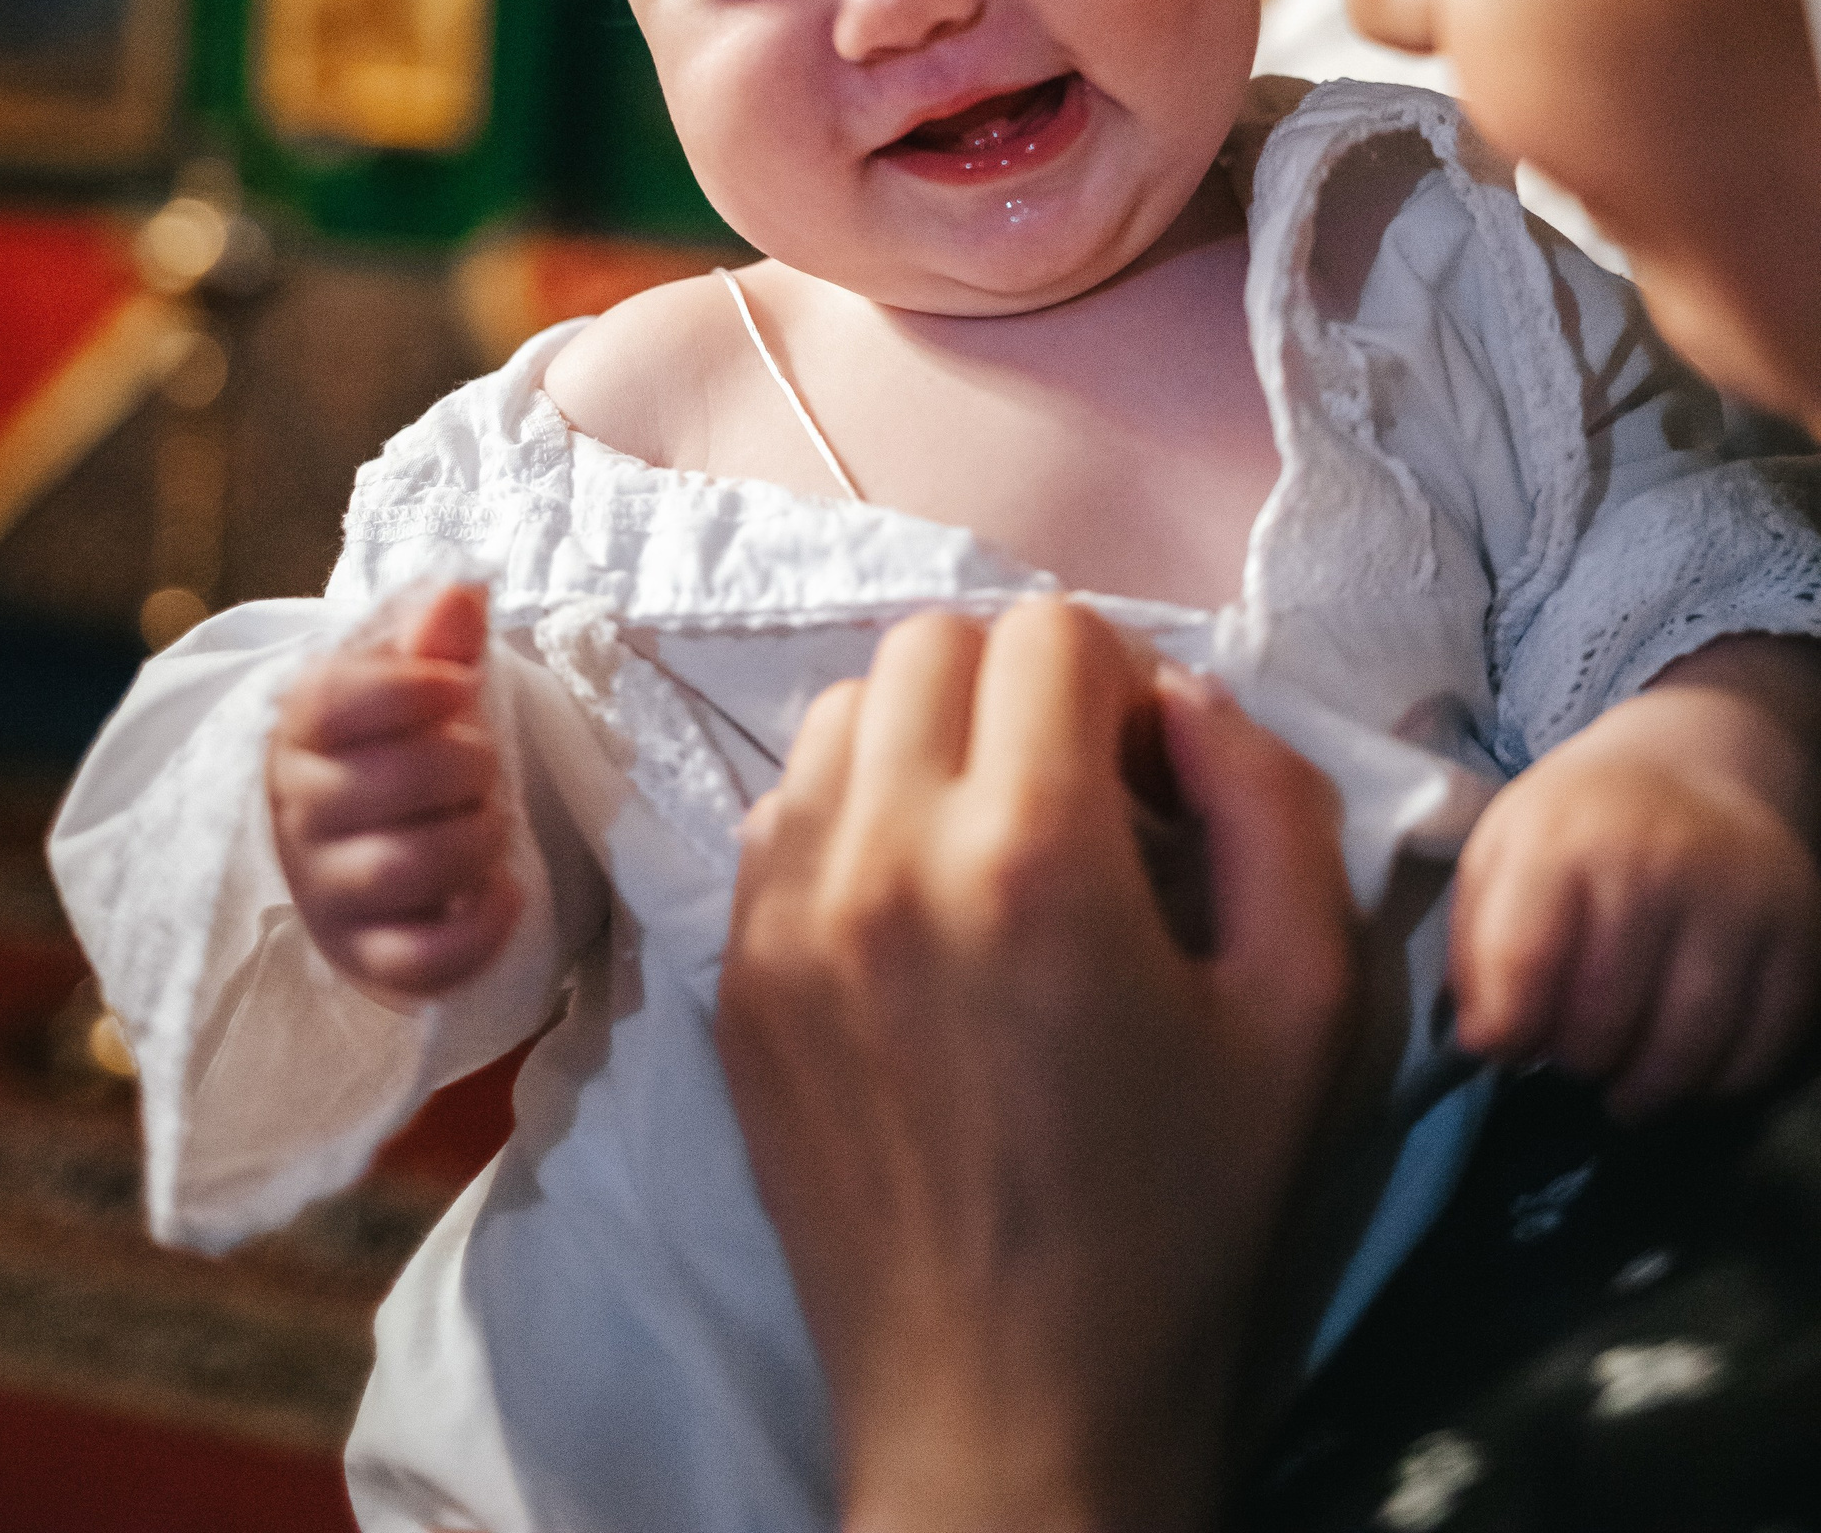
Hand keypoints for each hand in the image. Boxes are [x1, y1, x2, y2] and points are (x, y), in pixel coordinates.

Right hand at [267, 582, 521, 1008]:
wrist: (365, 846)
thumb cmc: (395, 748)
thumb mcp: (414, 684)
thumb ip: (438, 639)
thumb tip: (465, 589)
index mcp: (301, 730)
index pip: (335, 702)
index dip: (414, 688)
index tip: (458, 686)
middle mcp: (299, 813)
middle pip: (387, 783)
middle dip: (465, 764)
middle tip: (482, 763)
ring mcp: (327, 893)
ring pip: (404, 868)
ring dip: (476, 838)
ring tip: (491, 822)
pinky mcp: (365, 959)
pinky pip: (419, 961)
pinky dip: (478, 929)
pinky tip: (505, 892)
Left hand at [717, 600, 1364, 1532]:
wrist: (1009, 1409)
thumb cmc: (1179, 1214)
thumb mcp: (1305, 1006)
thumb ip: (1271, 805)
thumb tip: (1187, 693)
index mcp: (1032, 853)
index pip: (1050, 629)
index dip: (1121, 684)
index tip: (1148, 781)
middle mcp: (883, 855)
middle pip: (933, 641)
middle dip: (1019, 690)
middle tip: (1075, 799)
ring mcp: (784, 914)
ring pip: (844, 712)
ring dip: (927, 742)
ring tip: (987, 851)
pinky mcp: (733, 974)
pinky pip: (781, 812)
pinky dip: (854, 819)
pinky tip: (915, 914)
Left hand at [1451, 684, 1820, 1117]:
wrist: (1697, 763)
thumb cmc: (1585, 819)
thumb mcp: (1503, 847)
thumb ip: (1479, 943)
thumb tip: (1484, 1042)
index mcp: (1565, 836)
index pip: (1523, 962)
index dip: (1506, 1028)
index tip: (1504, 1044)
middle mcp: (1658, 861)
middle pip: (1603, 1017)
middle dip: (1574, 1059)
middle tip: (1568, 1056)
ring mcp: (1738, 899)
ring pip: (1685, 1046)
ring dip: (1644, 1088)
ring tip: (1621, 1080)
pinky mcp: (1801, 934)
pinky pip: (1759, 1049)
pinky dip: (1717, 1081)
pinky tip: (1686, 1067)